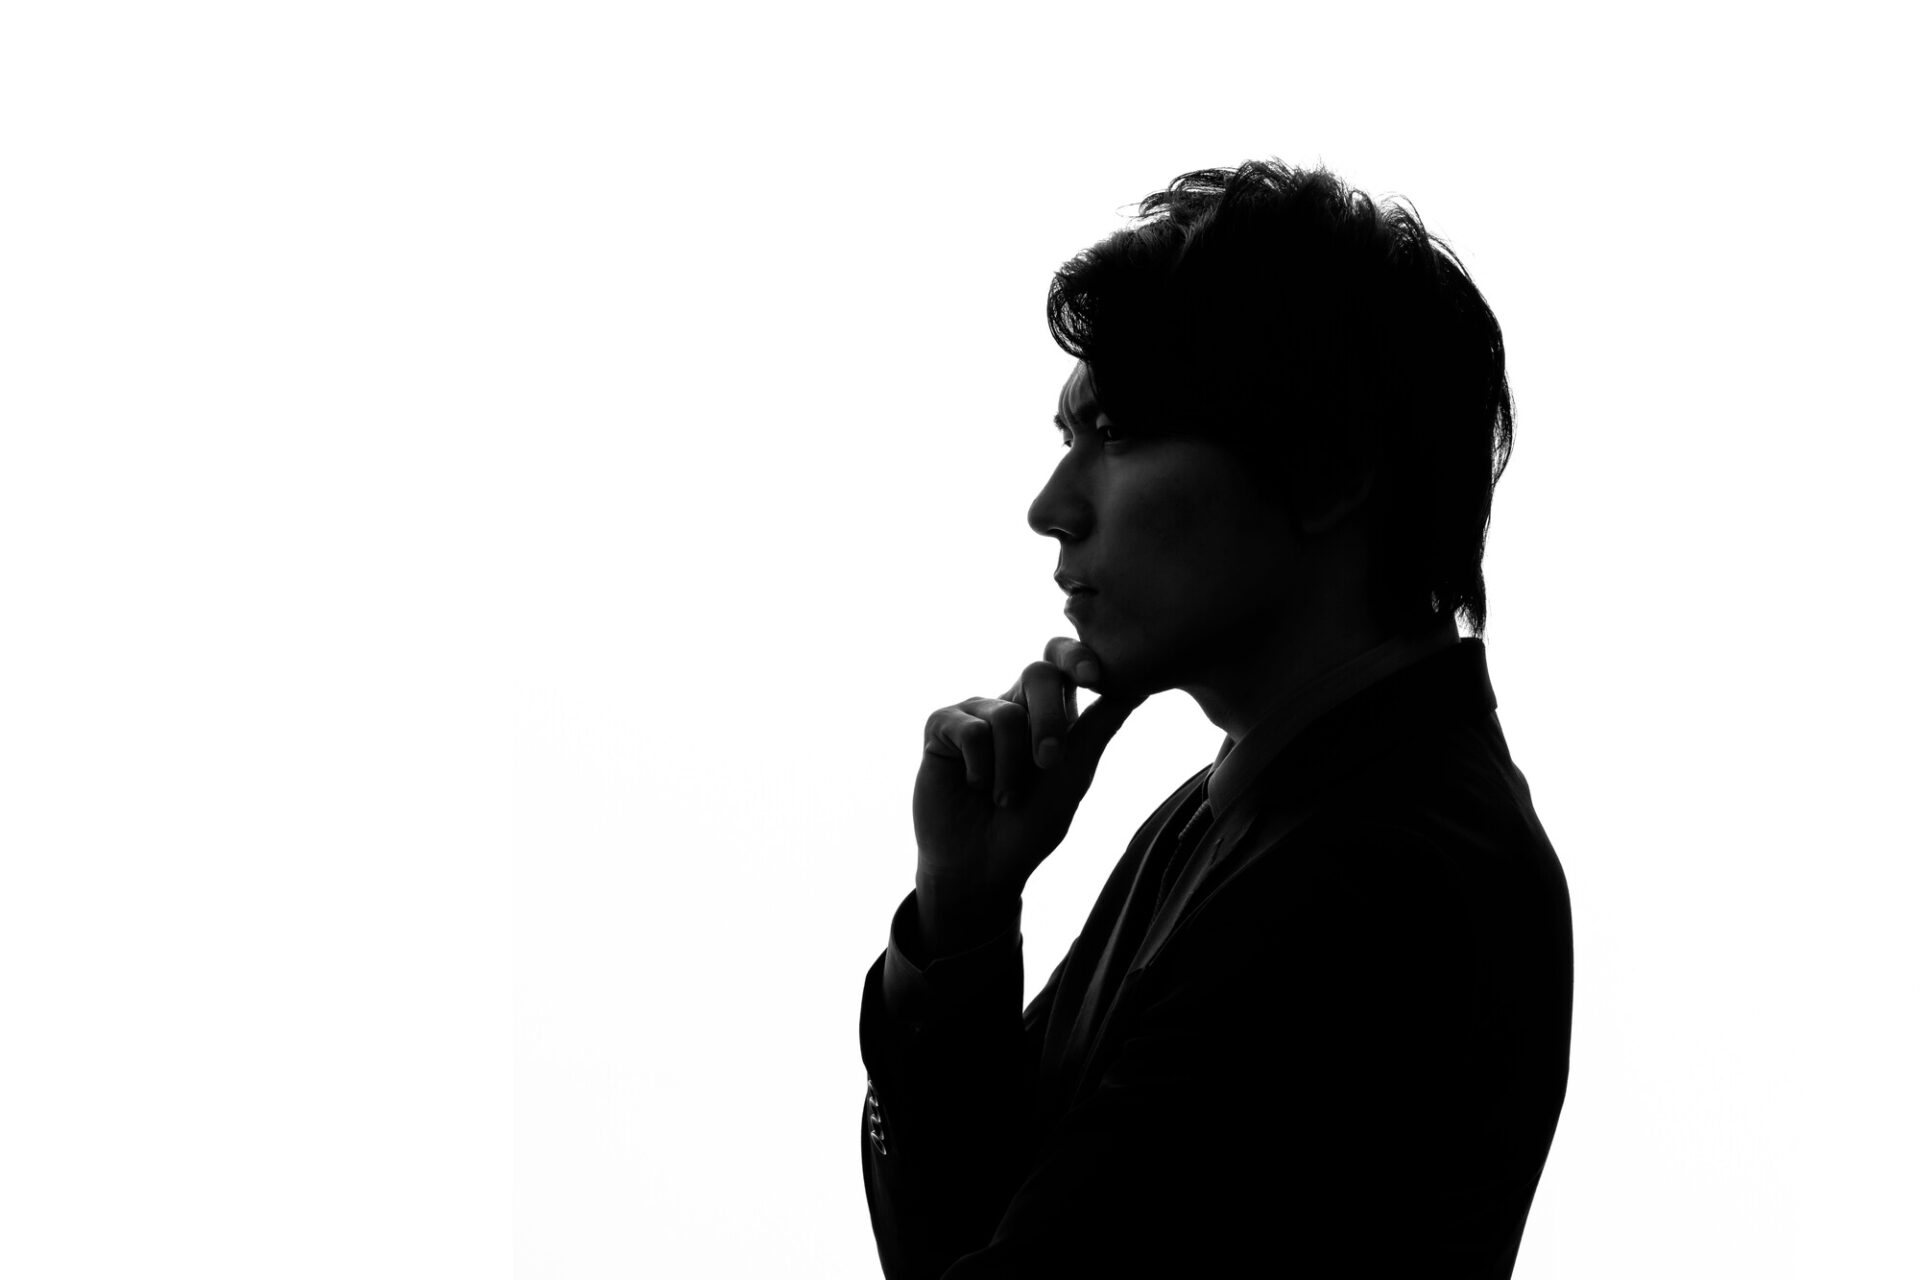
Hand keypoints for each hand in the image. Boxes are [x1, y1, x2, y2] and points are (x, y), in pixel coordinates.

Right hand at [913, 637, 1145, 919]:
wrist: (983, 866)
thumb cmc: (1032, 825)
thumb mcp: (1075, 774)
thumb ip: (1101, 725)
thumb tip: (1143, 684)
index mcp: (1047, 709)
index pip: (1061, 660)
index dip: (1076, 655)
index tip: (1093, 677)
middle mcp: (1010, 702)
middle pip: (1038, 674)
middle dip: (1050, 722)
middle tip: (1048, 764)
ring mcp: (974, 712)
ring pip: (1006, 715)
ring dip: (1011, 769)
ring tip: (1003, 797)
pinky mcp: (941, 727)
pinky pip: (970, 730)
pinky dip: (981, 769)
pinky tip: (975, 787)